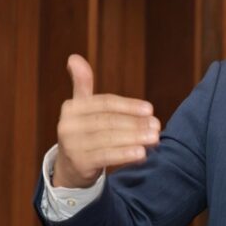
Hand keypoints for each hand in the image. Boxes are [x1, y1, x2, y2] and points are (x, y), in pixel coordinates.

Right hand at [53, 54, 160, 187]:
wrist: (71, 167)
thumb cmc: (85, 132)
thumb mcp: (82, 108)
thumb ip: (82, 84)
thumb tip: (74, 58)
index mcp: (72, 108)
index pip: (105, 103)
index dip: (129, 106)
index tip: (150, 109)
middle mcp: (68, 125)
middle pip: (108, 121)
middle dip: (136, 123)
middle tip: (157, 126)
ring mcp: (71, 146)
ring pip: (109, 139)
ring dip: (135, 138)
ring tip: (155, 138)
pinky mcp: (78, 164)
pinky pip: (105, 157)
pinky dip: (125, 154)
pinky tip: (142, 153)